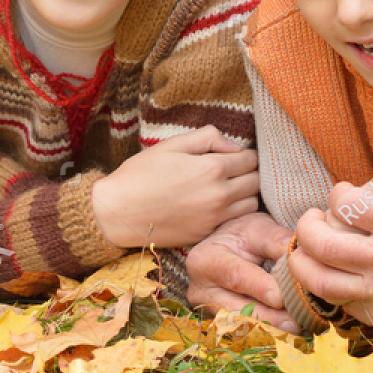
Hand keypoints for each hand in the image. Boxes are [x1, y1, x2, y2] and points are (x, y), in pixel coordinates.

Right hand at [92, 125, 259, 247]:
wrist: (117, 213)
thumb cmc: (140, 174)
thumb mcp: (171, 145)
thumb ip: (207, 138)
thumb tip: (233, 146)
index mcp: (212, 169)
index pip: (251, 160)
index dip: (245, 154)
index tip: (235, 155)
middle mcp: (219, 195)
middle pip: (256, 182)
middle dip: (249, 173)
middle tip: (233, 171)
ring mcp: (214, 218)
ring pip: (251, 205)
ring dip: (245, 194)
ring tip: (228, 188)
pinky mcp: (206, 234)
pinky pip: (234, 222)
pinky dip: (233, 213)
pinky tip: (217, 205)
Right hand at [185, 212, 299, 331]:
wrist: (229, 249)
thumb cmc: (244, 237)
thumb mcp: (258, 229)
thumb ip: (276, 241)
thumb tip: (296, 257)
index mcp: (205, 260)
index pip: (234, 276)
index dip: (258, 288)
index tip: (281, 298)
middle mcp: (200, 291)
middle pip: (234, 310)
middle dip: (267, 318)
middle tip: (295, 323)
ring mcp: (208, 312)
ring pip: (239, 327)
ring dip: (269, 330)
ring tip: (296, 328)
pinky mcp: (220, 326)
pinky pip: (244, 334)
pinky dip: (267, 333)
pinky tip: (288, 331)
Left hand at [288, 163, 372, 335]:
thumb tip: (358, 186)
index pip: (344, 204)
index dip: (337, 195)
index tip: (344, 197)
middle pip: (322, 244)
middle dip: (306, 227)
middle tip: (311, 220)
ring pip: (320, 282)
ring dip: (301, 263)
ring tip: (303, 251)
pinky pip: (339, 304)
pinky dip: (327, 286)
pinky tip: (331, 273)